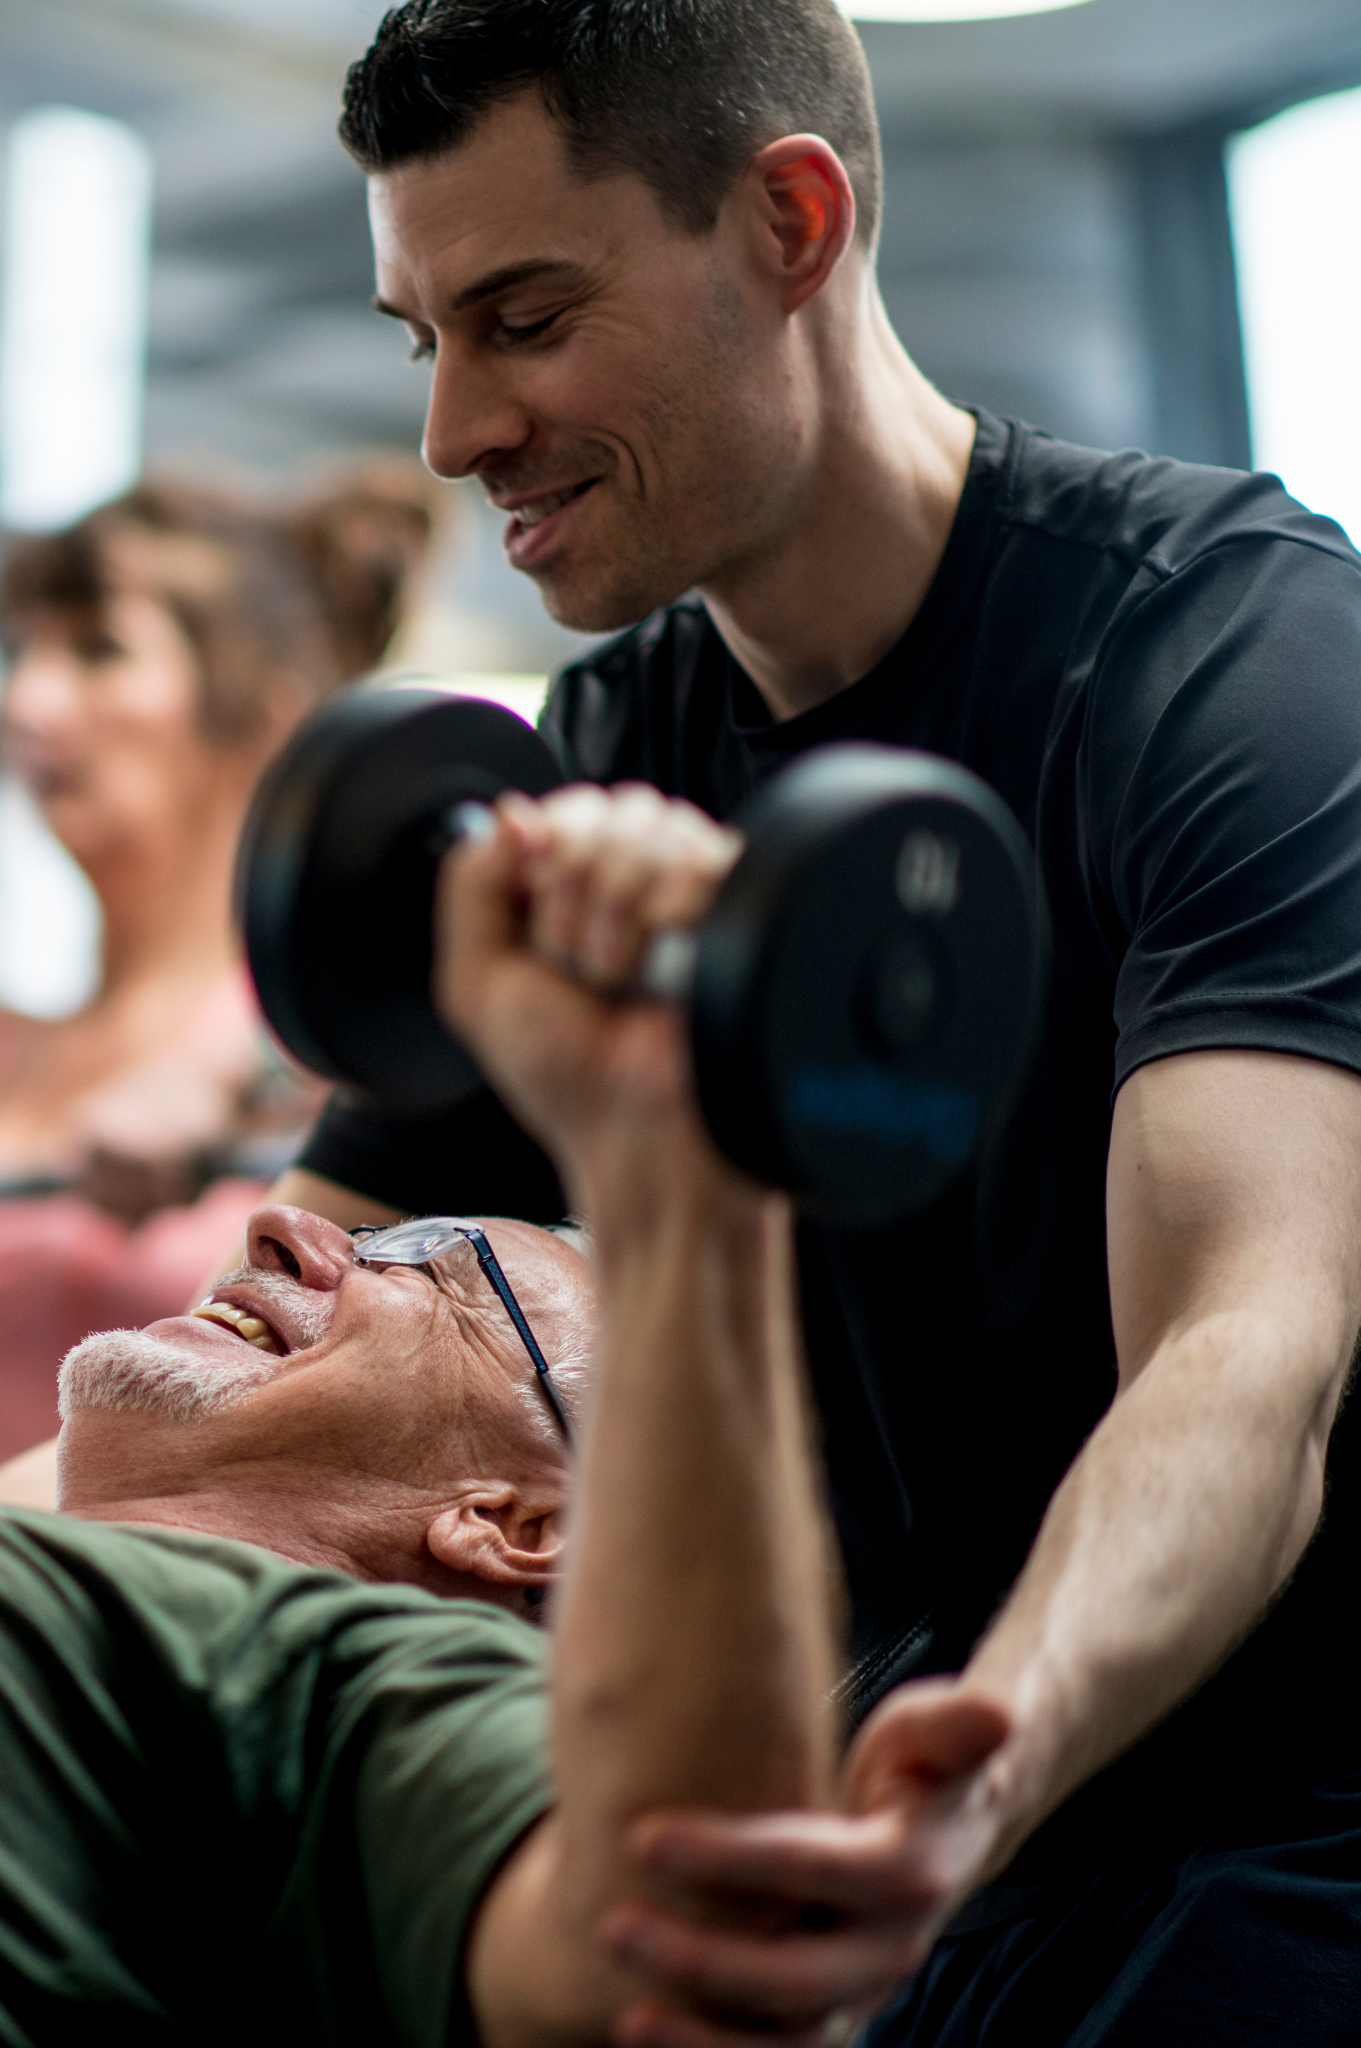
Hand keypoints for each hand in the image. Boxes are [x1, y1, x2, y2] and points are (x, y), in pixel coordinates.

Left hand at [435, 784, 742, 1198]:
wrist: (640, 1137)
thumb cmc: (568, 1076)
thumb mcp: (478, 981)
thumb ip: (471, 885)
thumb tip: (512, 812)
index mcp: (579, 887)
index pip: (561, 809)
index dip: (540, 866)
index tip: (540, 937)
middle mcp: (641, 880)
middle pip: (604, 809)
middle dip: (571, 896)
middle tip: (580, 971)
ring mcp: (696, 890)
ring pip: (648, 828)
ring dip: (614, 917)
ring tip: (620, 982)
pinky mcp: (744, 908)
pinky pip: (702, 856)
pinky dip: (666, 915)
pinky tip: (664, 972)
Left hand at [596, 1684, 1010, 2047]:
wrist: (944, 1838)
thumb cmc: (921, 1770)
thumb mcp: (934, 1734)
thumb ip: (954, 1724)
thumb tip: (998, 1712)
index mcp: (909, 1872)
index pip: (814, 1868)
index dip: (731, 1856)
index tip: (645, 1834)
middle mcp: (888, 1950)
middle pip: (795, 1978)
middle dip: (699, 1959)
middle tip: (612, 1925)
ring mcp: (859, 1996)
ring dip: (704, 2041)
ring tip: (626, 2013)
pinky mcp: (828, 2022)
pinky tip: (646, 2036)